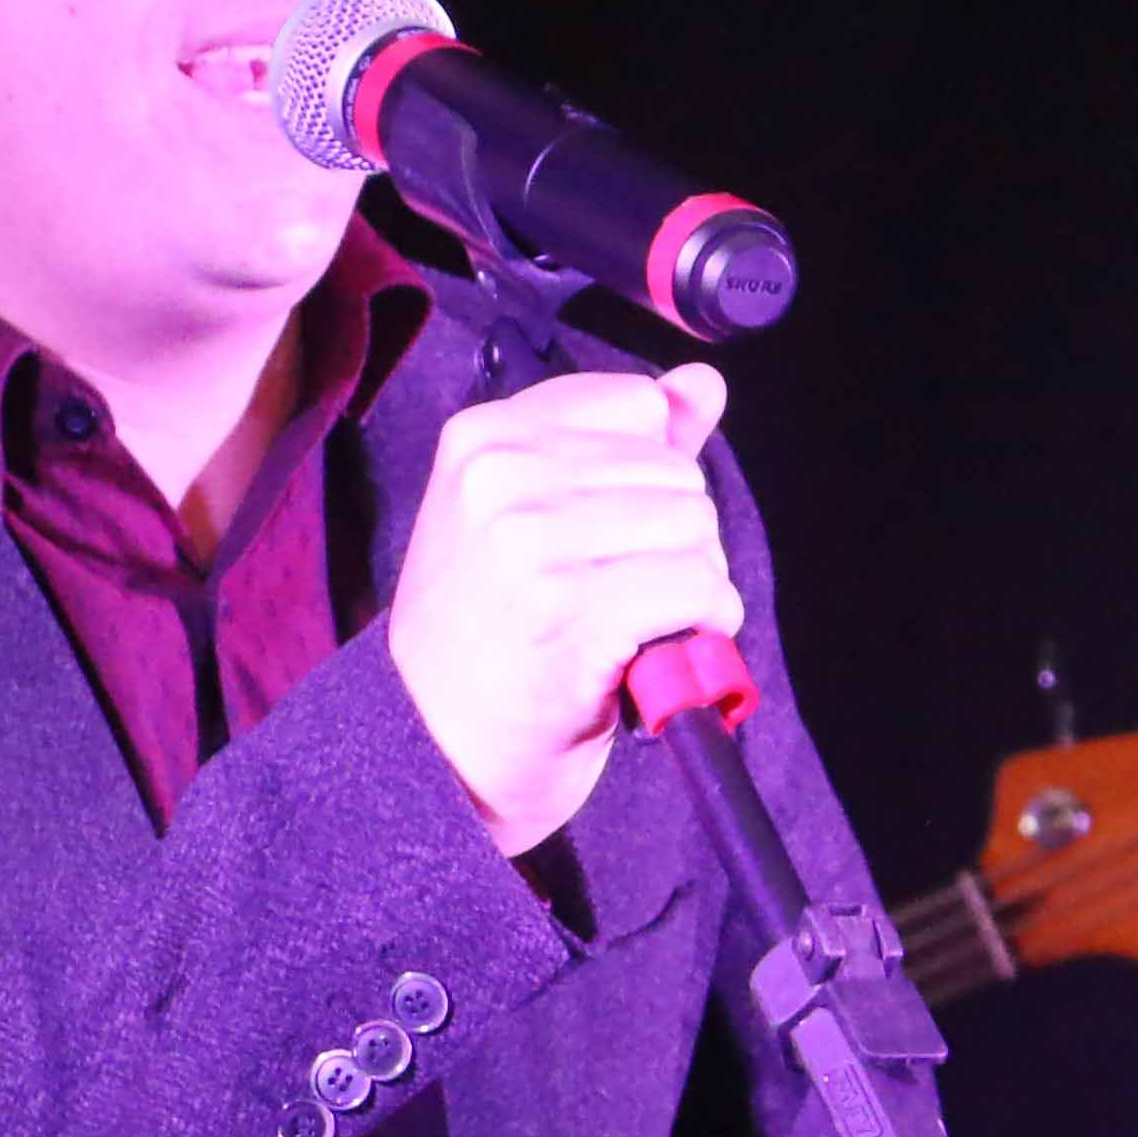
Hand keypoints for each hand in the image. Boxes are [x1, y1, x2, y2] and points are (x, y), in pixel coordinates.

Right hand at [384, 361, 742, 855]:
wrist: (433, 753)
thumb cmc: (486, 638)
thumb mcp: (527, 517)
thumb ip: (619, 444)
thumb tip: (704, 383)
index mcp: (482, 437)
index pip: (638, 407)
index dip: (648, 478)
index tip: (608, 535)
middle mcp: (500, 477)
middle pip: (677, 472)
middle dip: (676, 539)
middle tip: (622, 595)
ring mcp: (530, 543)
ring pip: (696, 528)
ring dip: (693, 586)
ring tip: (634, 624)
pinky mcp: (571, 611)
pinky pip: (698, 589)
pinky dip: (703, 626)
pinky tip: (653, 650)